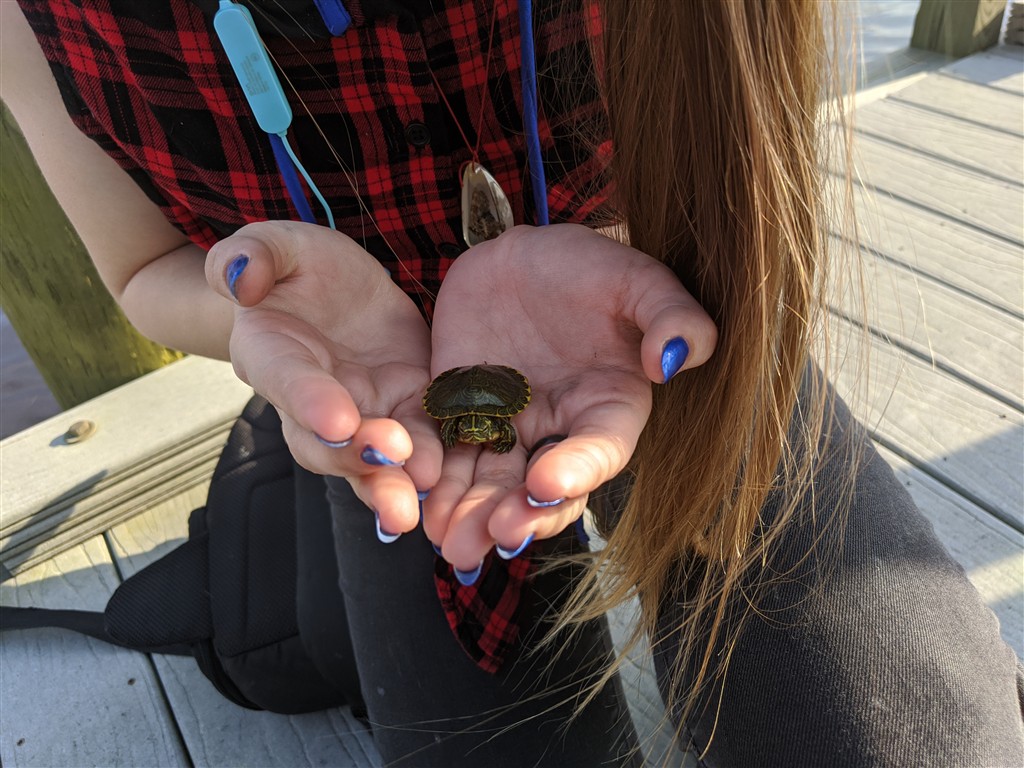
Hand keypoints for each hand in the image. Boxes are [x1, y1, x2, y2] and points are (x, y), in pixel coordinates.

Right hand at [206, 221, 440, 535]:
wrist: (337, 287)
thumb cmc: (297, 266)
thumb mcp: (278, 245)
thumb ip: (253, 255)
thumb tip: (240, 279)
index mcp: (272, 355)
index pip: (286, 382)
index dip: (309, 403)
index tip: (338, 422)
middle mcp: (312, 401)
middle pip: (326, 444)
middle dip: (358, 459)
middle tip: (393, 460)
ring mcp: (362, 410)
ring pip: (372, 459)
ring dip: (396, 480)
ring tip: (424, 488)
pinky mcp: (406, 407)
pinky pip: (421, 440)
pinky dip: (436, 460)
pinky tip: (455, 475)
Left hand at [422, 224, 716, 571]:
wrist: (525, 255)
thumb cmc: (592, 268)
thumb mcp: (639, 280)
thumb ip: (670, 315)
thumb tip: (674, 359)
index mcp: (608, 408)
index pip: (600, 450)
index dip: (577, 470)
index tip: (546, 481)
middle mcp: (558, 431)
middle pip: (540, 488)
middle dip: (519, 514)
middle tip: (494, 534)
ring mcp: (506, 426)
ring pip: (488, 482)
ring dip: (469, 515)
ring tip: (448, 540)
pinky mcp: (460, 412)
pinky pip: (445, 451)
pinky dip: (432, 478)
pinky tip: (415, 498)